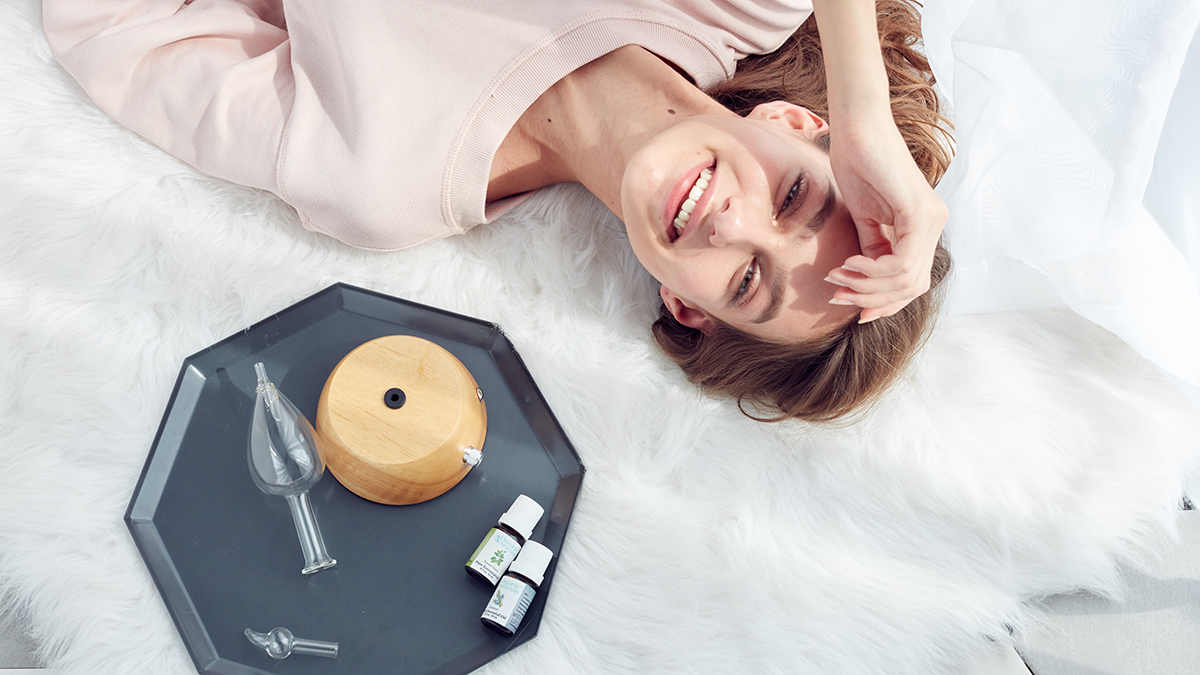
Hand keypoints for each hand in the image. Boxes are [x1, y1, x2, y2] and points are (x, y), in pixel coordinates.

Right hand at [824, 118, 945, 322]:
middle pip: (911, 288)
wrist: (856, 127)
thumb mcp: (864, 217)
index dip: (883, 302)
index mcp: (924, 226)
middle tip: (837, 293)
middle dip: (872, 299)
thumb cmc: (856, 163)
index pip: (912, 281)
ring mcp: (931, 219)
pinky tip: (848, 264)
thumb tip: (863, 281)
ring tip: (837, 277)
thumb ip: (872, 248)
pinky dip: (870, 272)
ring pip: (906, 280)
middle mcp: (934, 224)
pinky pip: (899, 263)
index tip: (850, 304)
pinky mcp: (919, 213)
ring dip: (867, 287)